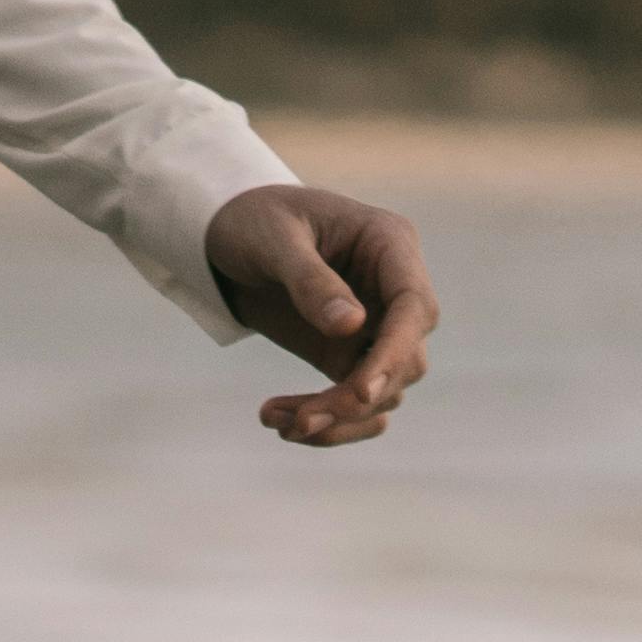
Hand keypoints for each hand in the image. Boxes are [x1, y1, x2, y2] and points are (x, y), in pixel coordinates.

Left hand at [201, 185, 435, 448]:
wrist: (227, 235)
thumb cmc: (254, 220)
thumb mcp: (274, 239)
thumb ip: (310, 280)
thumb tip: (354, 326)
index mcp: (388, 244)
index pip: (414, 307)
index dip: (395, 353)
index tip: (361, 392)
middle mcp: (391, 289)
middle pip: (407, 360)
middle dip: (357, 398)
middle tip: (300, 420)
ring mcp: (374, 326)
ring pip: (385, 392)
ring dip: (337, 419)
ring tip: (274, 420)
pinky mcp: (348, 355)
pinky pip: (356, 402)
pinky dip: (328, 422)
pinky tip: (281, 421)